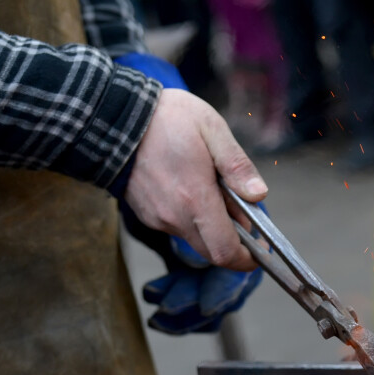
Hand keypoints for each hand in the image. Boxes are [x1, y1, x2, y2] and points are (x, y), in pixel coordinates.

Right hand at [123, 89, 267, 270]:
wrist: (112, 116)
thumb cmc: (166, 118)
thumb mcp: (211, 129)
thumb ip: (237, 166)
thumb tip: (259, 196)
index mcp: (195, 199)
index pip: (225, 251)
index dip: (247, 258)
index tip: (260, 251)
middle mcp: (174, 217)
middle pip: (212, 251)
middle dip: (233, 241)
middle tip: (241, 212)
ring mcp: (158, 218)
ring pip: (195, 238)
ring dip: (211, 225)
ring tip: (212, 186)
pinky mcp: (147, 214)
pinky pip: (177, 226)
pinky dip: (191, 216)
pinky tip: (190, 186)